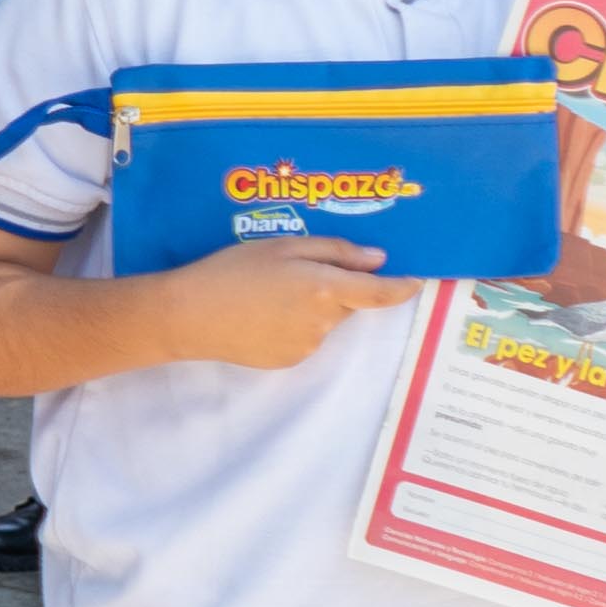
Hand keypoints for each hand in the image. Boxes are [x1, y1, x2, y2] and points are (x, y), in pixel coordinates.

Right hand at [145, 231, 421, 371]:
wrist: (189, 316)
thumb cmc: (233, 270)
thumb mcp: (283, 246)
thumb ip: (336, 251)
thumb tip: (378, 260)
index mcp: (324, 288)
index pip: (380, 292)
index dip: (402, 287)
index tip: (416, 280)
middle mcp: (323, 322)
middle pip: (348, 302)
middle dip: (337, 287)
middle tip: (297, 270)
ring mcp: (308, 345)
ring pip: (326, 321)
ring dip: (313, 306)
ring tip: (269, 293)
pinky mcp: (290, 360)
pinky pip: (306, 337)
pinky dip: (295, 324)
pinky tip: (262, 314)